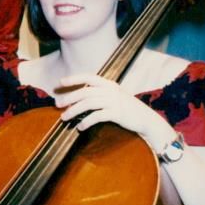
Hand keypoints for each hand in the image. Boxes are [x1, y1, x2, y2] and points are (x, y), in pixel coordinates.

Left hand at [55, 73, 171, 151]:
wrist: (146, 120)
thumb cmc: (127, 109)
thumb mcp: (114, 97)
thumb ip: (100, 94)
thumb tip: (79, 98)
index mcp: (109, 84)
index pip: (89, 77)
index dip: (74, 78)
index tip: (60, 82)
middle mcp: (111, 90)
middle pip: (85, 92)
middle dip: (69, 97)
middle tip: (57, 104)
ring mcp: (114, 101)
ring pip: (88, 104)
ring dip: (74, 111)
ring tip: (64, 118)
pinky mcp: (117, 113)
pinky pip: (97, 116)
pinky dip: (86, 121)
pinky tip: (80, 126)